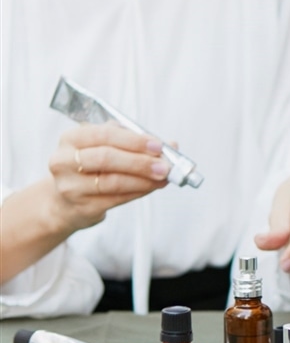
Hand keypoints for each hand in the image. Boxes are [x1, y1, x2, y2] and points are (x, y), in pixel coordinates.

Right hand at [48, 122, 169, 233]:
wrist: (66, 202)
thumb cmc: (92, 167)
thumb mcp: (106, 146)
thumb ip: (135, 141)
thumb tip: (172, 145)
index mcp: (71, 139)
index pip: (104, 135)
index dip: (134, 140)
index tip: (158, 145)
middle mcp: (64, 162)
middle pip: (107, 159)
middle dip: (141, 162)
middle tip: (164, 165)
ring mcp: (70, 187)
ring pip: (113, 181)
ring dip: (144, 179)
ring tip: (163, 177)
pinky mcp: (81, 207)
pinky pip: (115, 199)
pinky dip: (138, 192)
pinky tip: (152, 187)